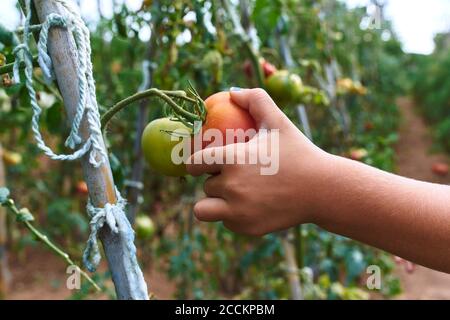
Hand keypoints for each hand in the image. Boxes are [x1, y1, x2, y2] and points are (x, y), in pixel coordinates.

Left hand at [187, 88, 329, 235]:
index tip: (202, 162)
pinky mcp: (247, 228)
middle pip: (205, 185)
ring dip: (214, 201)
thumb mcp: (278, 121)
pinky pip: (226, 222)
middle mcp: (231, 187)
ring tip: (231, 193)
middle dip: (214, 179)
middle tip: (234, 174)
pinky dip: (233, 215)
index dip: (195, 161)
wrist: (323, 189)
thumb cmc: (299, 152)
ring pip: (205, 209)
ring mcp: (238, 212)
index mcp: (232, 159)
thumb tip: (231, 92)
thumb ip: (255, 99)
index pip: (193, 162)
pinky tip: (251, 205)